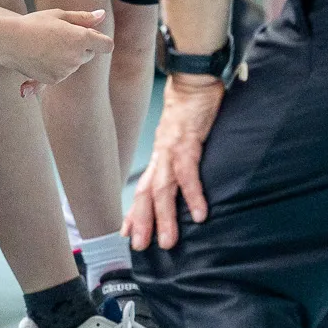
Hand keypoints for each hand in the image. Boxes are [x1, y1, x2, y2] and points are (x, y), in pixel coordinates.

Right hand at [13, 9, 109, 84]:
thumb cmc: (34, 24)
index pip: (106, 45)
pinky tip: (40, 56)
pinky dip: (56, 66)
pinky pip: (62, 73)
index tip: (88, 36)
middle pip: (89, 54)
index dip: (100, 40)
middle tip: (57, 36)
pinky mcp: (55, 80)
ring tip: (45, 45)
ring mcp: (66, 71)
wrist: (8, 41)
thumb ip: (83, 18)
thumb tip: (102, 15)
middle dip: (80, 47)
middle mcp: (77, 57)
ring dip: (67, 57)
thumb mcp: (59, 15)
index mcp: (81, 38)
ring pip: (74, 64)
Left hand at [126, 73, 225, 249]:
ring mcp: (172, 149)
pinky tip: (200, 215)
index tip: (127, 235)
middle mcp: (161, 155)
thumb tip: (184, 178)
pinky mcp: (189, 142)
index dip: (134, 213)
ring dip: (165, 217)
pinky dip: (193, 195)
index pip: (141, 189)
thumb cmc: (190, 109)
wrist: (194, 79)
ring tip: (168, 242)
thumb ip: (181, 157)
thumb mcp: (181, 137)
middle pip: (146, 194)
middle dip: (143, 223)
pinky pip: (190, 173)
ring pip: (163, 189)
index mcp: (160, 156)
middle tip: (141, 248)